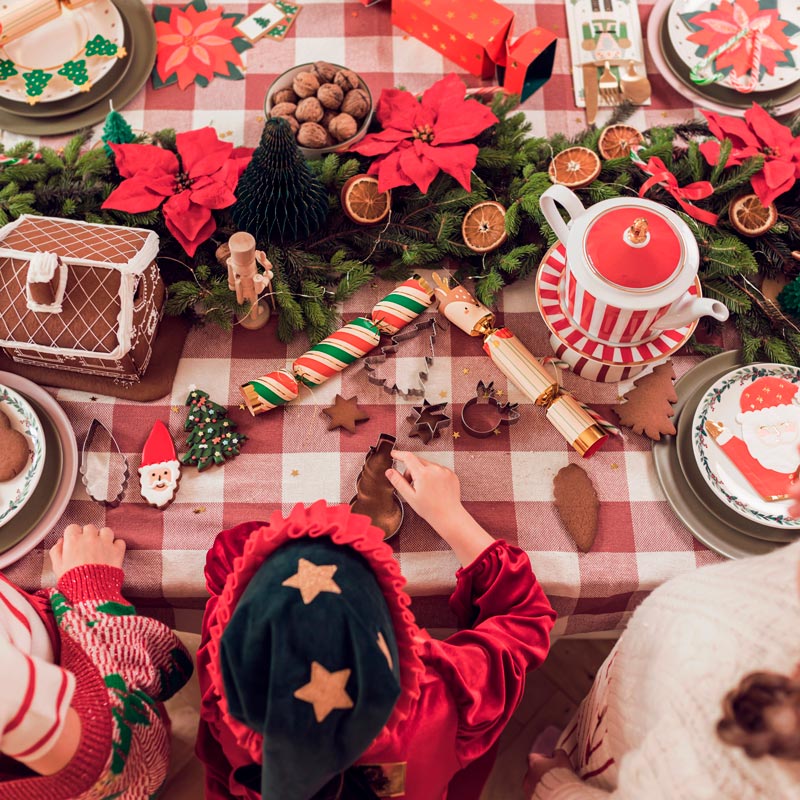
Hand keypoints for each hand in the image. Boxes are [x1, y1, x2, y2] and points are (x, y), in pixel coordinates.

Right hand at [49, 524, 125, 579]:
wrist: (90, 592)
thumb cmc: (72, 581)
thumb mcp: (57, 567)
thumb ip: (57, 551)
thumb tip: (60, 542)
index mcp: (73, 540)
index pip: (73, 528)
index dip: (74, 535)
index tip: (75, 541)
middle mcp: (90, 538)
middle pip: (90, 528)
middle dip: (89, 536)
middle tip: (88, 547)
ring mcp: (105, 542)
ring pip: (106, 531)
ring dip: (104, 537)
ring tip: (101, 548)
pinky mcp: (117, 550)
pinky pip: (119, 542)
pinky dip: (117, 546)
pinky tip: (111, 554)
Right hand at [386, 451, 493, 566]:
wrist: (449, 515)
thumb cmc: (430, 509)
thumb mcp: (410, 497)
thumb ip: (398, 482)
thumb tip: (389, 471)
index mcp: (423, 474)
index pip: (408, 457)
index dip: (399, 454)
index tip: (394, 454)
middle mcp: (435, 469)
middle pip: (417, 461)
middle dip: (411, 469)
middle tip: (410, 484)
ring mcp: (444, 470)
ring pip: (428, 465)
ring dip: (422, 472)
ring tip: (424, 489)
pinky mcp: (451, 474)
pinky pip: (438, 469)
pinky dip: (433, 474)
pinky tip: (434, 488)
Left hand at [524, 750, 572, 795]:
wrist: (560, 799)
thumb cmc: (561, 780)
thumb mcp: (563, 760)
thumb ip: (558, 754)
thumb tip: (557, 753)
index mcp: (534, 763)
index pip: (534, 757)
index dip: (543, 759)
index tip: (551, 762)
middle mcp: (528, 776)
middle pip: (532, 771)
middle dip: (541, 773)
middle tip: (553, 776)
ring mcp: (528, 790)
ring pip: (533, 784)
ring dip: (540, 784)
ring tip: (553, 787)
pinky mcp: (531, 799)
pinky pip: (535, 794)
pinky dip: (541, 794)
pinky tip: (551, 794)